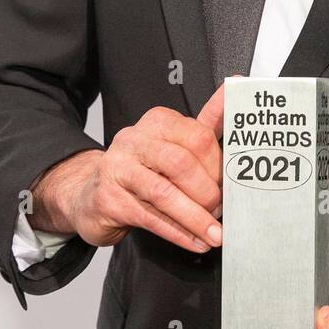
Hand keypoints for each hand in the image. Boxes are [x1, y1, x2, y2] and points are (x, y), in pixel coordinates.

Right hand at [32, 82, 227, 253]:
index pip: (198, 137)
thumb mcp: (174, 144)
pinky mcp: (109, 199)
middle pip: (181, 164)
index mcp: (158, 122)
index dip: (218, 166)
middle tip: (220, 211)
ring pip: (164, 193)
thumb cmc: (142, 169)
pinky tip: (195, 242)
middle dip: (207, 193)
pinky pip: (150, 217)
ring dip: (195, 218)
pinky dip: (178, 233)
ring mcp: (117, 169)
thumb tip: (236, 86)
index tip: (229, 186)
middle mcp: (134, 140)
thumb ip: (207, 122)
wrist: (92, 194)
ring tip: (214, 234)